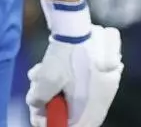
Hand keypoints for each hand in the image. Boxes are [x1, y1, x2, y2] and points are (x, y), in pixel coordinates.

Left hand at [26, 0, 122, 126]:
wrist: (76, 24)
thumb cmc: (64, 55)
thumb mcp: (45, 81)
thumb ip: (39, 101)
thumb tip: (37, 104)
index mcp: (95, 102)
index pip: (80, 125)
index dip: (59, 124)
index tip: (44, 119)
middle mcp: (104, 94)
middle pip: (76, 111)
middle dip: (53, 105)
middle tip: (36, 99)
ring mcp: (104, 80)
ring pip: (74, 94)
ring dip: (53, 89)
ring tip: (36, 76)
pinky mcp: (100, 68)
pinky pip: (78, 82)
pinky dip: (62, 79)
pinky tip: (44, 68)